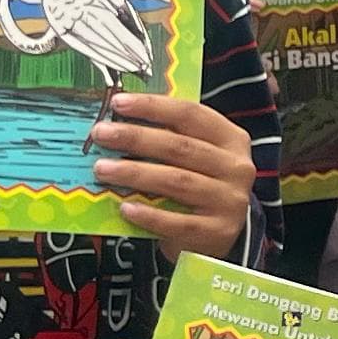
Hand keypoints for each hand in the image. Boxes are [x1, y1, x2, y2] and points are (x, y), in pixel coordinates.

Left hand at [93, 92, 257, 258]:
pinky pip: (178, 222)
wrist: (216, 236)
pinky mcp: (217, 231)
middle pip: (181, 147)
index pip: (191, 114)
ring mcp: (229, 201)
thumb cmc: (198, 186)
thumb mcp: (195, 158)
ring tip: (102, 169)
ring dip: (135, 173)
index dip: (154, 106)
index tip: (118, 103)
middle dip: (136, 137)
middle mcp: (236, 167)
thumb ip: (169, 139)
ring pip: (177, 182)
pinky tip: (126, 208)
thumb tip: (117, 122)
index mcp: (231, 140)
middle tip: (101, 134)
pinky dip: (149, 215)